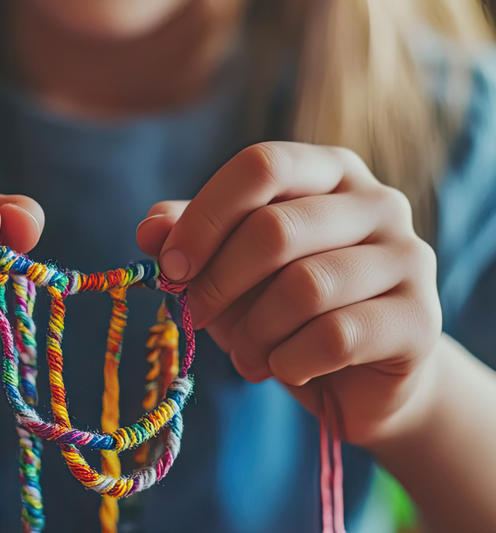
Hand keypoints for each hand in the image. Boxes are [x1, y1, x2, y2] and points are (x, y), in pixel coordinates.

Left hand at [137, 142, 441, 445]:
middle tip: (197, 316)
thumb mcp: (229, 269)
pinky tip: (285, 368)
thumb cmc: (285, 311)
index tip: (169, 266)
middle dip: (219, 283)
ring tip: (246, 353)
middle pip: (275, 228)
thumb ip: (193, 240)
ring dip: (255, 331)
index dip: (205, 217)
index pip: (261, 166)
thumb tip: (150, 228)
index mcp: (328, 171)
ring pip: (304, 288)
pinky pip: (334, 337)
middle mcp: (378, 202)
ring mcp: (408, 258)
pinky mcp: (421, 320)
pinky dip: (289, 361)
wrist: (360, 377)